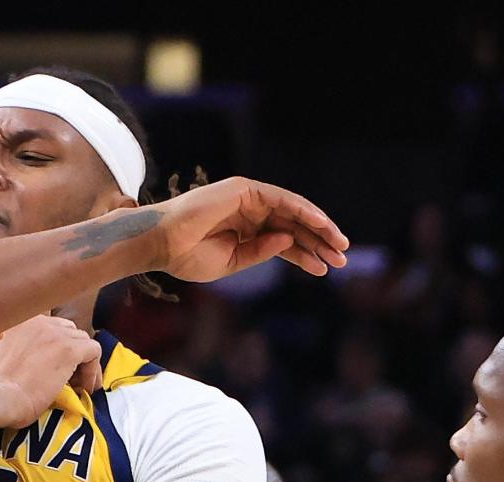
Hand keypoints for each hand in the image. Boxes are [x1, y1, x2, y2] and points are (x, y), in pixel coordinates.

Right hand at [0, 315, 102, 426]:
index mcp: (12, 317)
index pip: (41, 321)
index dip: (47, 342)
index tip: (43, 364)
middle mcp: (34, 318)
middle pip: (63, 328)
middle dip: (66, 350)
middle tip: (62, 376)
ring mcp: (52, 333)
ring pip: (80, 339)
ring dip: (79, 361)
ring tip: (75, 384)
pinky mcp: (67, 350)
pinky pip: (93, 352)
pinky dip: (92, 370)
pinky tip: (84, 388)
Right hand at [154, 177, 348, 280]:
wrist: (161, 243)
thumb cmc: (186, 256)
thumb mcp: (232, 262)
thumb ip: (261, 251)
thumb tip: (290, 240)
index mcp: (245, 230)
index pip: (284, 240)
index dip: (305, 254)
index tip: (326, 269)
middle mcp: (249, 211)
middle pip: (293, 225)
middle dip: (318, 242)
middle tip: (342, 259)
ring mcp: (248, 199)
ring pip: (292, 212)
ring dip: (318, 227)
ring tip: (339, 245)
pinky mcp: (244, 190)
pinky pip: (281, 200)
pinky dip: (302, 210)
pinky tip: (320, 225)